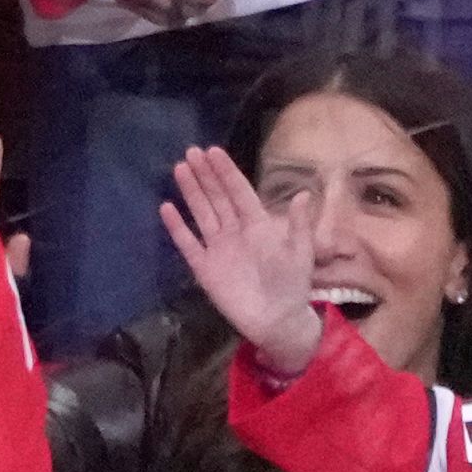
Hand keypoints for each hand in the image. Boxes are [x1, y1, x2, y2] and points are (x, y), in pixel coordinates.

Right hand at [161, 144, 318, 377]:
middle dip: (204, 175)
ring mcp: (217, 248)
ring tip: (179, 169)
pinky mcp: (204, 267)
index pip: (238, 192)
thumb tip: (304, 193)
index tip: (213, 151)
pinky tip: (167, 208)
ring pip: (201, 213)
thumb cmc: (292, 285)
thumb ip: (298, 225)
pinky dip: (177, 227)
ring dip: (191, 192)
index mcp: (258, 224)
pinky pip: (188, 243)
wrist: (276, 320)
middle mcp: (234, 231)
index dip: (226, 172)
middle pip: (216, 197)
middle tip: (190, 152)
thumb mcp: (301, 253)